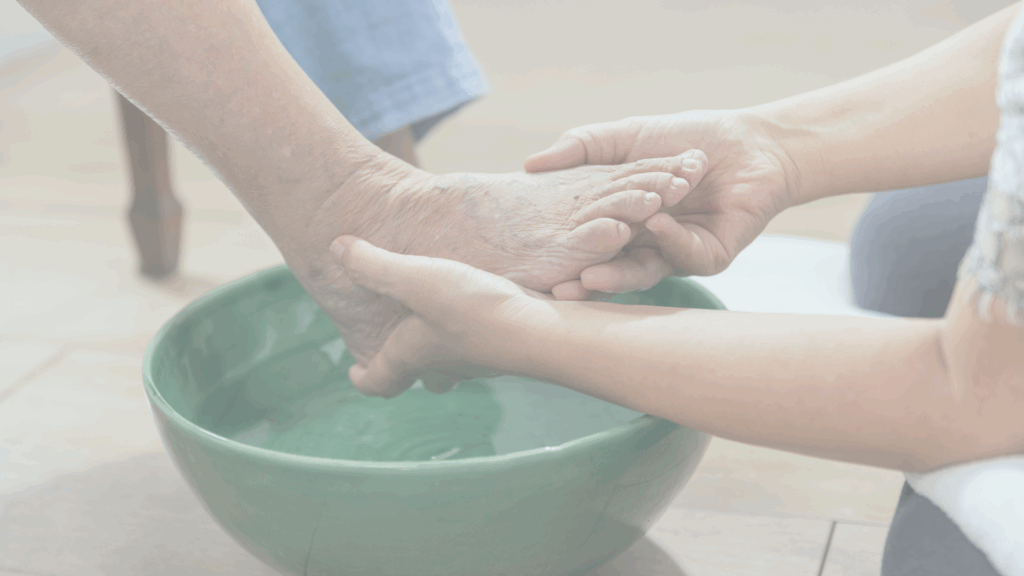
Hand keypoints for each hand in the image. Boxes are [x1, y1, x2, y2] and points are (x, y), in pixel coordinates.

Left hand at [329, 236, 552, 397]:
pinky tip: (480, 301)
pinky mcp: (508, 343)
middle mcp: (445, 362)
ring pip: (451, 359)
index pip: (380, 381)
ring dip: (439, 345)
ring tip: (434, 318)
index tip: (354, 371)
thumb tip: (336, 249)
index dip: (364, 378)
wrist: (543, 332)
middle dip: (404, 362)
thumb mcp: (416, 278)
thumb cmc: (475, 310)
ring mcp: (479, 358)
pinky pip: (481, 341)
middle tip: (396, 344)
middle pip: (417, 373)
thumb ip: (374, 265)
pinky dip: (472, 329)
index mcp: (413, 354)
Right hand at [525, 110, 800, 297]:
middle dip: (583, 280)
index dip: (561, 252)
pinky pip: (684, 256)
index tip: (531, 260)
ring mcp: (675, 255)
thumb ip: (582, 148)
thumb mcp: (626, 138)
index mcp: (622, 223)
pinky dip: (668, 239)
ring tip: (590, 277)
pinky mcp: (709, 257)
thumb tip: (529, 164)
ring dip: (617, 276)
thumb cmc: (689, 137)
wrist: (750, 142)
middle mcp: (644, 246)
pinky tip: (655, 222)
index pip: (584, 244)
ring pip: (642, 273)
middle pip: (607, 269)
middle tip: (557, 288)